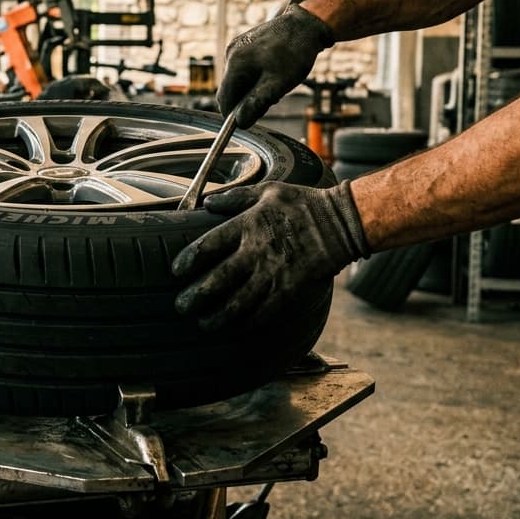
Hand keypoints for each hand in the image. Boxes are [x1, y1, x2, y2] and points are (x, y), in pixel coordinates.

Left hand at [171, 181, 369, 330]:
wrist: (342, 223)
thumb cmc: (303, 204)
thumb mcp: (269, 191)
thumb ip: (235, 198)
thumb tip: (208, 202)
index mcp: (248, 225)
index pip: (209, 245)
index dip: (188, 260)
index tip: (176, 271)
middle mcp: (257, 252)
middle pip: (218, 280)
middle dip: (196, 296)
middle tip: (181, 306)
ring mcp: (274, 273)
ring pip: (239, 303)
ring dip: (218, 317)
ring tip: (204, 324)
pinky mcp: (291, 289)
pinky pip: (264, 312)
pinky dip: (248, 322)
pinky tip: (236, 327)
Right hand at [217, 0, 334, 125]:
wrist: (307, 24)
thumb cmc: (295, 52)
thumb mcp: (278, 84)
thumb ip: (256, 104)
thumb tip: (240, 122)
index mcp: (235, 63)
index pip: (224, 99)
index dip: (235, 114)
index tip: (251, 118)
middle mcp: (231, 53)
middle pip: (230, 89)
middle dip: (246, 100)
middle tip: (272, 98)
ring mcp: (236, 47)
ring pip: (238, 79)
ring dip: (252, 88)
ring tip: (276, 82)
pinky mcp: (244, 43)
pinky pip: (243, 68)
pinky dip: (255, 76)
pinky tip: (273, 72)